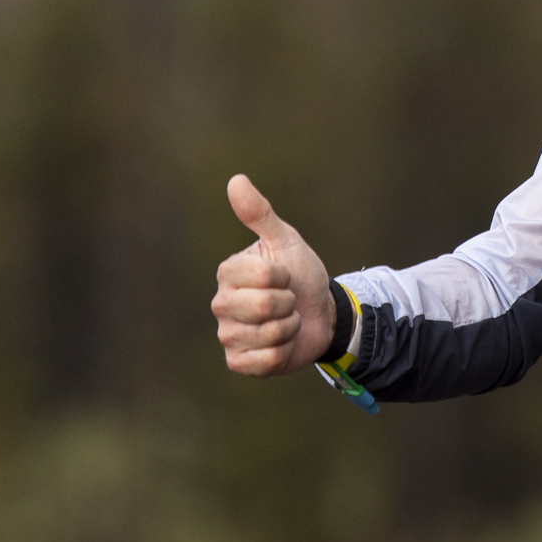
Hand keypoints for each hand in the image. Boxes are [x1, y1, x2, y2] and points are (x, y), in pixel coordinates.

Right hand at [211, 174, 335, 376]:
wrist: (320, 313)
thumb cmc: (301, 273)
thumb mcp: (286, 241)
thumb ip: (260, 214)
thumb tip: (235, 179)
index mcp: (229, 272)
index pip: (265, 276)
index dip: (286, 276)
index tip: (285, 275)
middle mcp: (221, 304)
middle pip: (264, 307)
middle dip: (289, 303)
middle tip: (288, 300)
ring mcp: (228, 335)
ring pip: (269, 334)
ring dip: (290, 327)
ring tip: (287, 320)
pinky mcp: (238, 362)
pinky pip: (265, 361)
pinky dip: (284, 352)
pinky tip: (282, 344)